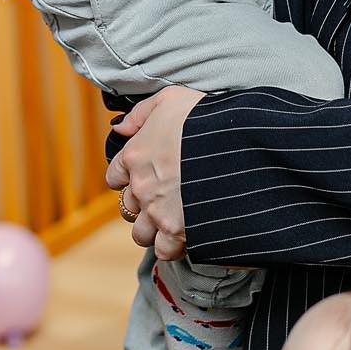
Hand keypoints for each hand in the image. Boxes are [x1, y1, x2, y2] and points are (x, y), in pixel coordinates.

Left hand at [106, 86, 204, 261]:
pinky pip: (163, 250)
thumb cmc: (204, 118)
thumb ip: (141, 114)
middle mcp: (140, 185)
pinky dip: (172, 247)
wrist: (235, 143)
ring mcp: (156, 210)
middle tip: (164, 200)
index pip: (115, 176)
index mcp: (134, 155)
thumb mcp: (170, 99)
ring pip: (140, 233)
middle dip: (143, 206)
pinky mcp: (176, 231)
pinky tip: (186, 237)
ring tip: (172, 223)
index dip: (128, 179)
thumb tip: (121, 128)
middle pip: (128, 207)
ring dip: (153, 230)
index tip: (144, 178)